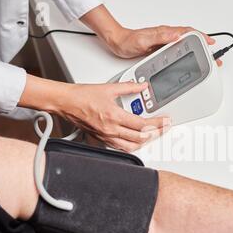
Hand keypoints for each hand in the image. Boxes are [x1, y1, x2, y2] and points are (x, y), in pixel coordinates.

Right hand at [55, 82, 169, 151]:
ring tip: (154, 134)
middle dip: (156, 133)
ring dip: (146, 141)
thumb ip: (128, 87)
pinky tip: (138, 140)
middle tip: (165, 127)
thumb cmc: (82, 96)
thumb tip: (141, 86)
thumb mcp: (108, 88)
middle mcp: (111, 129)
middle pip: (140, 137)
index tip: (166, 121)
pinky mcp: (102, 139)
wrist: (66, 103)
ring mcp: (106, 136)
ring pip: (132, 146)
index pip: (142, 124)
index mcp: (114, 116)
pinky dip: (133, 145)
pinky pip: (121, 147)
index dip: (158, 124)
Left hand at [109, 26, 222, 65]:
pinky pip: (177, 51)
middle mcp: (167, 37)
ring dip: (196, 51)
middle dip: (203, 46)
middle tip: (214, 55)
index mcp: (166, 33)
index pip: (188, 33)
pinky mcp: (161, 49)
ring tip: (206, 59)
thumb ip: (160, 37)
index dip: (201, 38)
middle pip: (190, 40)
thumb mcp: (144, 40)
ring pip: (185, 46)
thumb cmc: (129, 41)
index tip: (211, 43)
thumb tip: (176, 35)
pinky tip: (189, 60)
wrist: (118, 43)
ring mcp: (164, 43)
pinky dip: (186, 55)